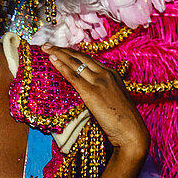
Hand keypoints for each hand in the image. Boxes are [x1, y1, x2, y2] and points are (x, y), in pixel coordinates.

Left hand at [42, 44, 149, 160]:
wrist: (132, 131)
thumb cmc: (124, 120)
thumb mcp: (114, 99)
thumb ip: (103, 91)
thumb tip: (88, 93)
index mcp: (112, 74)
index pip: (88, 59)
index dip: (72, 53)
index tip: (60, 50)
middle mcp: (105, 74)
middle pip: (79, 57)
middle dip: (62, 50)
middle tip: (47, 45)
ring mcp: (99, 82)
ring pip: (74, 63)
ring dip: (57, 54)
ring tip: (45, 48)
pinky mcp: (91, 92)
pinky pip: (73, 76)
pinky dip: (61, 67)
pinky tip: (52, 61)